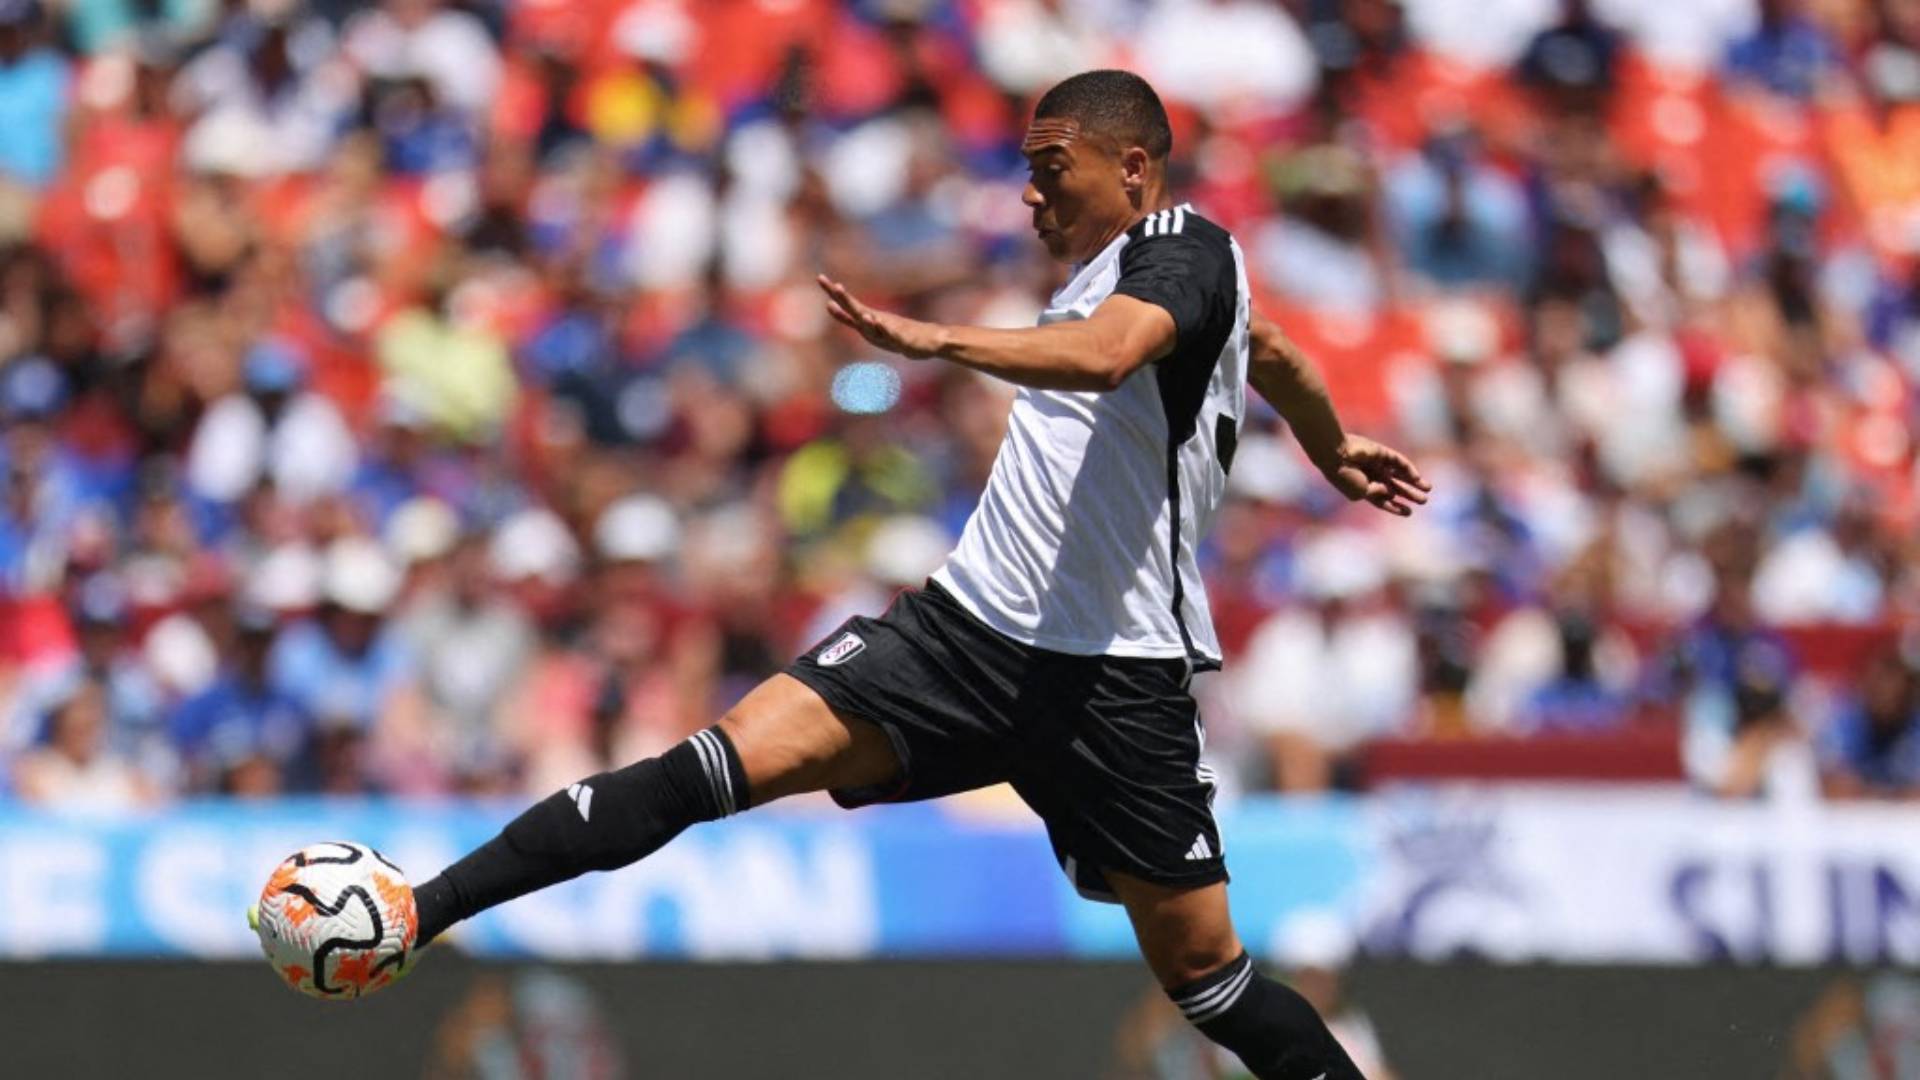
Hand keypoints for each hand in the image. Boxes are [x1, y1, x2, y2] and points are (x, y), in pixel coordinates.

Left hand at [817, 275, 945, 359]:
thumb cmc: (897, 334)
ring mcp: (888, 329)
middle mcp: (876, 321)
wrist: (929, 341)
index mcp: (867, 319)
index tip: (820, 277)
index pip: (846, 304)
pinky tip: (875, 321)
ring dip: (862, 315)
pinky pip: (890, 334)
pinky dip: (882, 328)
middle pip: (856, 309)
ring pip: (871, 323)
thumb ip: (849, 318)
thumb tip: (829, 304)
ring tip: (856, 310)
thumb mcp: (867, 327)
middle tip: (834, 286)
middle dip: (844, 298)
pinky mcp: (901, 339)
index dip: (833, 292)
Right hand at [1322, 434, 1430, 516]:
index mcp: (1364, 489)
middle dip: (1409, 494)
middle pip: (1395, 487)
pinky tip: (1417, 478)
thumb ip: (1377, 494)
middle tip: (1424, 501)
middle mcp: (1372, 477)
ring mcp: (1378, 465)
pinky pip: (1399, 463)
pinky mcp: (1383, 454)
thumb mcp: (1361, 493)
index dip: (1395, 506)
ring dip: (1414, 482)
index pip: (1383, 500)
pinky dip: (1409, 470)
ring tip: (1428, 489)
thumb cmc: (1345, 477)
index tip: (1409, 513)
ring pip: (1400, 475)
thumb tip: (1390, 491)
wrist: (1337, 455)